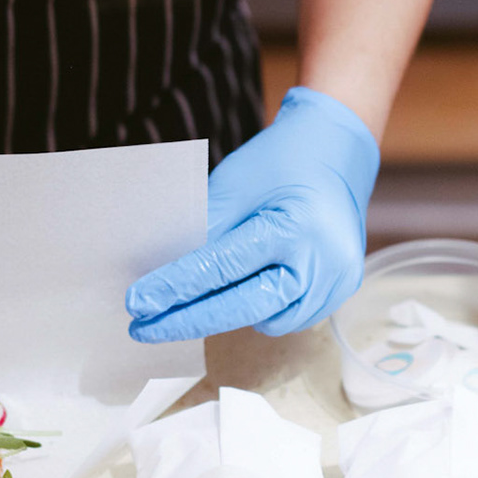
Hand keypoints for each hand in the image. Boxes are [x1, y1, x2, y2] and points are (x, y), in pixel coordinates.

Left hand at [126, 87, 378, 341]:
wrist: (337, 150)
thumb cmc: (282, 160)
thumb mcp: (234, 185)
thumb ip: (203, 233)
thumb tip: (164, 277)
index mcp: (295, 226)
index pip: (222, 267)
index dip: (175, 288)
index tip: (138, 303)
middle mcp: (323, 261)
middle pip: (244, 307)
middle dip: (188, 320)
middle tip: (144, 328)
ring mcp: (336, 281)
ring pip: (266, 320)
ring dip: (228, 313)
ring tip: (200, 298)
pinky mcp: (340, 291)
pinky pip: (288, 317)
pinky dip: (260, 309)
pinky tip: (246, 289)